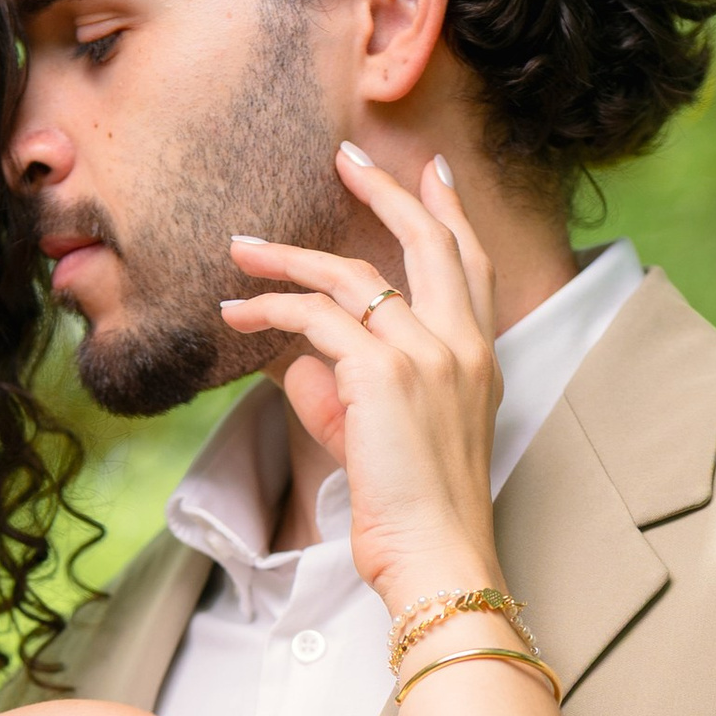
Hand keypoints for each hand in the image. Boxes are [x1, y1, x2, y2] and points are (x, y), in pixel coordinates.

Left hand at [220, 146, 499, 611]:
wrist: (437, 559)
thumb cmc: (413, 517)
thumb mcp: (384, 444)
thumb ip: (345, 396)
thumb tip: (296, 363)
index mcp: (478, 360)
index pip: (470, 266)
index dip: (448, 215)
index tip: (431, 172)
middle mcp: (460, 347)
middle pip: (427, 242)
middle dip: (385, 190)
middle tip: (347, 156)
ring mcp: (426, 355)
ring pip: (351, 277)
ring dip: (289, 258)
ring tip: (243, 250)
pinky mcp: (381, 373)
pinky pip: (314, 321)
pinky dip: (269, 309)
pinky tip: (237, 311)